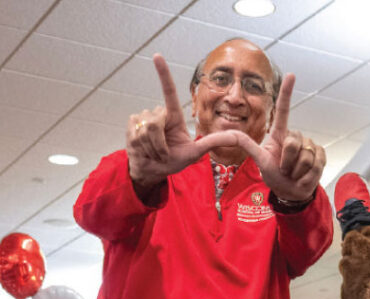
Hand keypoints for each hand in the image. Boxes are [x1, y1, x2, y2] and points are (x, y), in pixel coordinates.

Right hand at [125, 54, 241, 191]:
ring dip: (153, 148)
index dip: (163, 74)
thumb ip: (214, 143)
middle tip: (164, 153)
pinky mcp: (131, 125)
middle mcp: (158, 113)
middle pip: (156, 121)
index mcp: (173, 115)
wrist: (152, 171)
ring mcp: (143, 118)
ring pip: (147, 129)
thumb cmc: (173, 161)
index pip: (168, 91)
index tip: (157, 56)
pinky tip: (144, 150)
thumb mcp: (195, 153)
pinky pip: (136, 134)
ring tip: (155, 153)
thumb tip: (238, 137)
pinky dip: (143, 147)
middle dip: (160, 144)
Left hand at [234, 74, 325, 202]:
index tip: (290, 75)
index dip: (286, 93)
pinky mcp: (320, 155)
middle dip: (287, 161)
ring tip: (294, 174)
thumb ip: (245, 145)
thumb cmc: (275, 176)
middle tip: (285, 170)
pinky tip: (304, 177)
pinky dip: (308, 176)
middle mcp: (295, 136)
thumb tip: (223, 134)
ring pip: (305, 155)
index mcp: (280, 134)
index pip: (283, 110)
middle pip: (292, 143)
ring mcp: (309, 145)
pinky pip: (316, 163)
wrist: (291, 193)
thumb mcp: (259, 160)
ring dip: (297, 171)